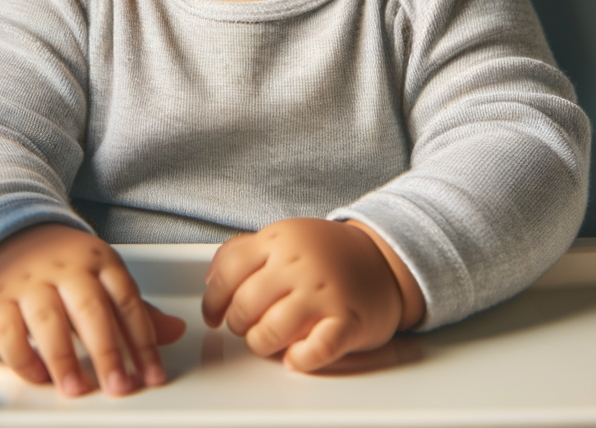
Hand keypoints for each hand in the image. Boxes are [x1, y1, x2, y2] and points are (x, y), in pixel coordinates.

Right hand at [0, 223, 186, 396]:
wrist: (11, 234)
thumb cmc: (65, 264)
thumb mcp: (104, 276)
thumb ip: (136, 310)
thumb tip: (176, 332)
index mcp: (98, 260)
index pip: (127, 301)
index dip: (143, 341)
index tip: (152, 374)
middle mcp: (65, 268)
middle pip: (90, 310)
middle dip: (107, 352)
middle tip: (119, 386)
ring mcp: (29, 281)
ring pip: (48, 321)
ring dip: (64, 359)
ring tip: (78, 388)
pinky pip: (8, 333)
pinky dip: (24, 359)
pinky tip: (41, 377)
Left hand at [200, 218, 424, 372]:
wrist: (385, 261)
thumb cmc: (327, 254)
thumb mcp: (284, 237)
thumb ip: (243, 251)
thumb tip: (210, 280)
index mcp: (280, 240)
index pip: (228, 272)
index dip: (213, 300)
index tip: (214, 315)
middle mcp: (299, 264)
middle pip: (244, 306)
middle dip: (239, 324)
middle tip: (248, 326)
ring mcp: (324, 292)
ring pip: (270, 332)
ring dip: (262, 343)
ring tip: (270, 340)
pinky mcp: (347, 321)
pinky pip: (313, 351)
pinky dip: (299, 359)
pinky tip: (296, 355)